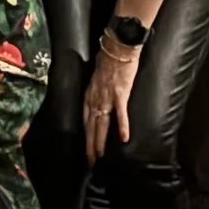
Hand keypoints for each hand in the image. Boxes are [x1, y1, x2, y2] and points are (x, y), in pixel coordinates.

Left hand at [85, 41, 138, 161]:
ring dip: (100, 141)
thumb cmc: (109, 59)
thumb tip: (98, 99)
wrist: (117, 46)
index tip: (87, 151)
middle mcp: (95, 98)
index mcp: (89, 94)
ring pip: (101, 124)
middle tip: (90, 162)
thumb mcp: (97, 77)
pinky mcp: (120, 94)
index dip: (86, 136)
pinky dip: (122, 126)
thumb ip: (97, 90)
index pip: (85, 120)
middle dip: (90, 145)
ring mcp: (107, 97)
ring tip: (100, 156)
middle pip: (91, 126)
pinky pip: (120, 113)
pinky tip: (124, 139)